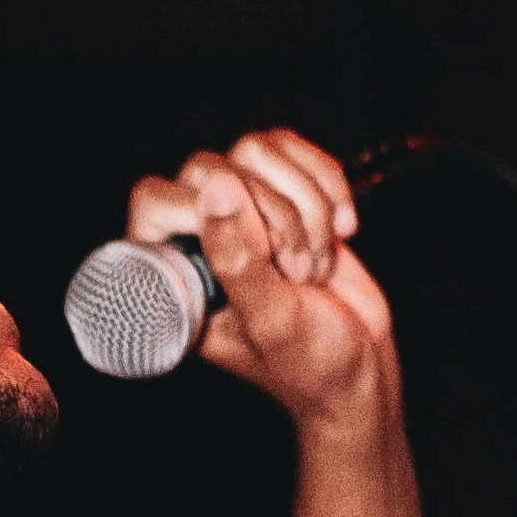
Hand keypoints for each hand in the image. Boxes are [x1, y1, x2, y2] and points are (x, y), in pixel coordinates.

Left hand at [126, 128, 397, 428]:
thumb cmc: (310, 364)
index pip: (155, 200)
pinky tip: (341, 229)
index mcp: (171, 274)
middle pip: (211, 167)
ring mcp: (237, 210)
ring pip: (256, 150)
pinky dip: (327, 185)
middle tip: (297, 272)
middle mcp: (195, 236)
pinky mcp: (279, 191)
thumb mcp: (273, 321)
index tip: (261, 253)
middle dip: (274, 216)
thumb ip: (239, 259)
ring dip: (306, 205)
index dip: (206, 212)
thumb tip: (214, 188)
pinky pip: (291, 149)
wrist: (362, 367)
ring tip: (315, 262)